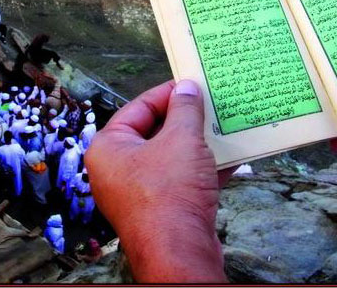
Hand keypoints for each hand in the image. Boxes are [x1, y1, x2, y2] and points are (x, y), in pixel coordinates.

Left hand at [86, 80, 227, 281]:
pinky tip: (228, 159)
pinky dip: (201, 170)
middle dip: (184, 121)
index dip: (166, 93)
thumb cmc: (169, 194)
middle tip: (208, 105)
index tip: (190, 85)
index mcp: (108, 148)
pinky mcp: (158, 211)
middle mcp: (115, 170)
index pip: (138, 108)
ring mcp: (136, 193)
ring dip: (196, 145)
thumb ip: (185, 109)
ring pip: (169, 158)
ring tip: (221, 128)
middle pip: (153, 133)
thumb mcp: (182, 139)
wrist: (179, 251)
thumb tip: (187, 88)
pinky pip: (180, 181)